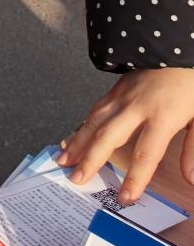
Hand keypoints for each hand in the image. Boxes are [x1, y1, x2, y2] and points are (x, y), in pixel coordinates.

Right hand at [61, 68, 193, 202]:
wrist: (177, 47)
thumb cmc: (192, 84)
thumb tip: (191, 180)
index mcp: (162, 116)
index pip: (146, 154)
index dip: (135, 178)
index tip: (126, 197)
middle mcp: (136, 107)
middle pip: (108, 137)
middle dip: (91, 160)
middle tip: (76, 179)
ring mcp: (122, 96)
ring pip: (94, 122)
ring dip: (78, 142)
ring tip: (64, 159)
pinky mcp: (116, 88)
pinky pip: (95, 109)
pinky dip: (82, 125)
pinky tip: (75, 136)